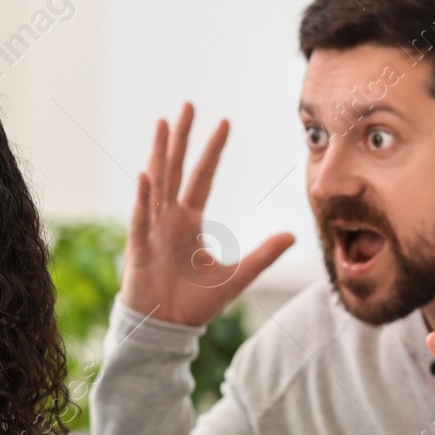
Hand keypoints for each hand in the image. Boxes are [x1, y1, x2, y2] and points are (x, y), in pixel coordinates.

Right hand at [121, 102, 294, 326]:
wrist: (166, 329)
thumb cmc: (194, 304)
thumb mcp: (237, 277)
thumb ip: (264, 255)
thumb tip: (293, 236)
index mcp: (189, 222)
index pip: (202, 177)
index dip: (212, 150)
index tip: (223, 122)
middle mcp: (169, 219)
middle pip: (177, 169)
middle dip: (183, 138)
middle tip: (189, 106)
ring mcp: (152, 230)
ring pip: (157, 183)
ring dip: (160, 154)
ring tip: (163, 125)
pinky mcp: (140, 248)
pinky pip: (142, 217)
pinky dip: (144, 197)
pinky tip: (146, 174)